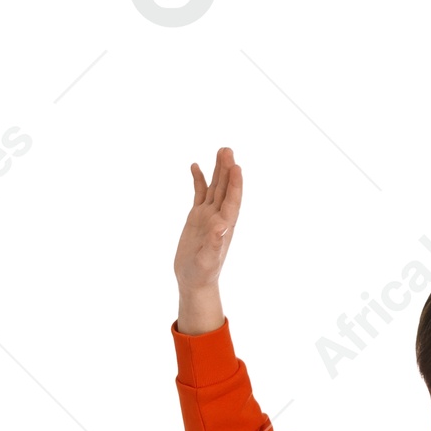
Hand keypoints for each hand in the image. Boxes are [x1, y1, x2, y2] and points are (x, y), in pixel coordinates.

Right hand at [174, 146, 242, 333]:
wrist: (194, 280)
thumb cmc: (202, 273)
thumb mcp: (208, 260)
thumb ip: (215, 243)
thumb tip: (222, 225)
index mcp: (225, 226)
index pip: (232, 201)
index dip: (235, 184)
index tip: (236, 167)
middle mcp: (219, 217)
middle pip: (225, 189)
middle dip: (227, 170)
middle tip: (228, 150)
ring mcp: (209, 215)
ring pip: (215, 188)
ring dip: (218, 171)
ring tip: (221, 151)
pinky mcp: (197, 217)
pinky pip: (199, 194)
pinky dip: (199, 180)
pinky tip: (196, 166)